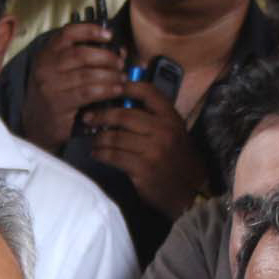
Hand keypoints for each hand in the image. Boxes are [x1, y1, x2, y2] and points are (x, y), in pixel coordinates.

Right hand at [20, 24, 124, 151]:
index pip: (68, 33)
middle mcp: (45, 68)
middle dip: (106, 57)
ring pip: (87, 74)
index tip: (109, 35)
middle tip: (120, 63)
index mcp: (46, 54)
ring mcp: (50, 87)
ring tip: (122, 78)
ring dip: (110, 75)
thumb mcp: (62, 71)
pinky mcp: (58, 105)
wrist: (38, 125)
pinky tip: (116, 90)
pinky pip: (88, 92)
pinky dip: (106, 90)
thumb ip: (84, 58)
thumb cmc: (57, 94)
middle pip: (81, 54)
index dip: (90, 30)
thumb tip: (118, 50)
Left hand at [85, 81, 205, 219]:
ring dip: (99, 138)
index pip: (148, 92)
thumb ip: (153, 117)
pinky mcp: (143, 169)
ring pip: (116, 137)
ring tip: (93, 140)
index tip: (108, 88)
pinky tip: (96, 154)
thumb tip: (121, 103)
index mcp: (171, 117)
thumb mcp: (173, 132)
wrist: (190, 191)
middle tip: (88, 117)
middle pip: (124, 115)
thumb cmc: (176, 159)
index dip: (126, 86)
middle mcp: (164, 131)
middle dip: (101, 115)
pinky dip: (101, 154)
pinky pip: (114, 156)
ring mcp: (154, 150)